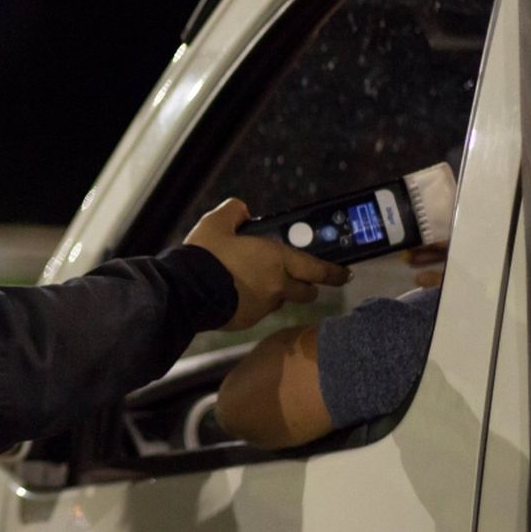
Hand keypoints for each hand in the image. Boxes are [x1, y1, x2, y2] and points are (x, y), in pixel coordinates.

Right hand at [185, 198, 350, 330]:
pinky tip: (233, 294)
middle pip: (306, 292)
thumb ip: (235, 211)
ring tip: (252, 282)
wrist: (184, 291)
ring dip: (275, 293)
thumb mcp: (217, 223)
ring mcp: (262, 307)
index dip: (334, 272)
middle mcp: (276, 286)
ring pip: (279, 301)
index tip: (345, 274)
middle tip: (300, 279)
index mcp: (275, 259)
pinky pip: (257, 311)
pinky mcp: (246, 321)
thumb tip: (242, 210)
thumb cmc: (204, 255)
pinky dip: (251, 303)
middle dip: (307, 286)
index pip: (317, 269)